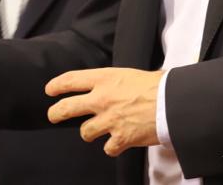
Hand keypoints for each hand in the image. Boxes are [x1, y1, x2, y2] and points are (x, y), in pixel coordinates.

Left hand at [45, 67, 163, 156]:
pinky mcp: (119, 138)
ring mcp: (109, 120)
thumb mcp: (130, 74)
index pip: (72, 80)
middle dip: (56, 113)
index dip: (57, 85)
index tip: (50, 89)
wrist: (172, 103)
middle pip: (67, 107)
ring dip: (90, 132)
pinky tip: (118, 143)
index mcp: (105, 78)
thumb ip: (115, 82)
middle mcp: (102, 99)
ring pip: (85, 131)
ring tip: (95, 131)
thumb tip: (113, 86)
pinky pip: (107, 148)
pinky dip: (112, 147)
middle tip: (53, 115)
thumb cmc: (157, 85)